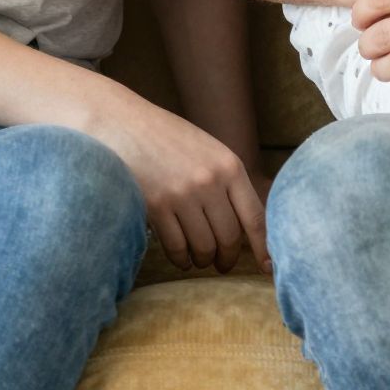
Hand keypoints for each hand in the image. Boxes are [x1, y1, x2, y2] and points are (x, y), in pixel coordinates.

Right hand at [91, 90, 270, 274]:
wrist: (123, 122)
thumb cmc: (167, 138)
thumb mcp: (208, 150)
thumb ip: (227, 182)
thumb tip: (246, 226)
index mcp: (229, 166)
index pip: (255, 217)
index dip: (263, 248)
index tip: (266, 267)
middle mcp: (209, 182)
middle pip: (229, 237)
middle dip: (227, 258)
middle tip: (222, 264)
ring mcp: (182, 195)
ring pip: (204, 247)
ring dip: (203, 260)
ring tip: (200, 260)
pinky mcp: (155, 207)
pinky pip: (176, 247)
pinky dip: (181, 259)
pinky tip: (181, 258)